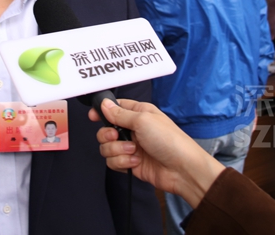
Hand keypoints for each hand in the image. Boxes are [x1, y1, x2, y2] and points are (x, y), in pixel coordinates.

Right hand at [88, 99, 223, 208]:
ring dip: (118, 150)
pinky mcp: (130, 163)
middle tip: (116, 136)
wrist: (181, 169)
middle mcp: (133, 129)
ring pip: (107, 147)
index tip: (93, 116)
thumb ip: (120, 113)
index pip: (114, 108)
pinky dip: (122, 162)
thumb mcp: (143, 120)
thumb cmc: (169, 140)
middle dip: (107, 135)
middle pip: (105, 129)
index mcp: (138, 113)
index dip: (102, 112)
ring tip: (134, 151)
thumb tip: (104, 104)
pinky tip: (136, 162)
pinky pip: (113, 162)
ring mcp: (131, 147)